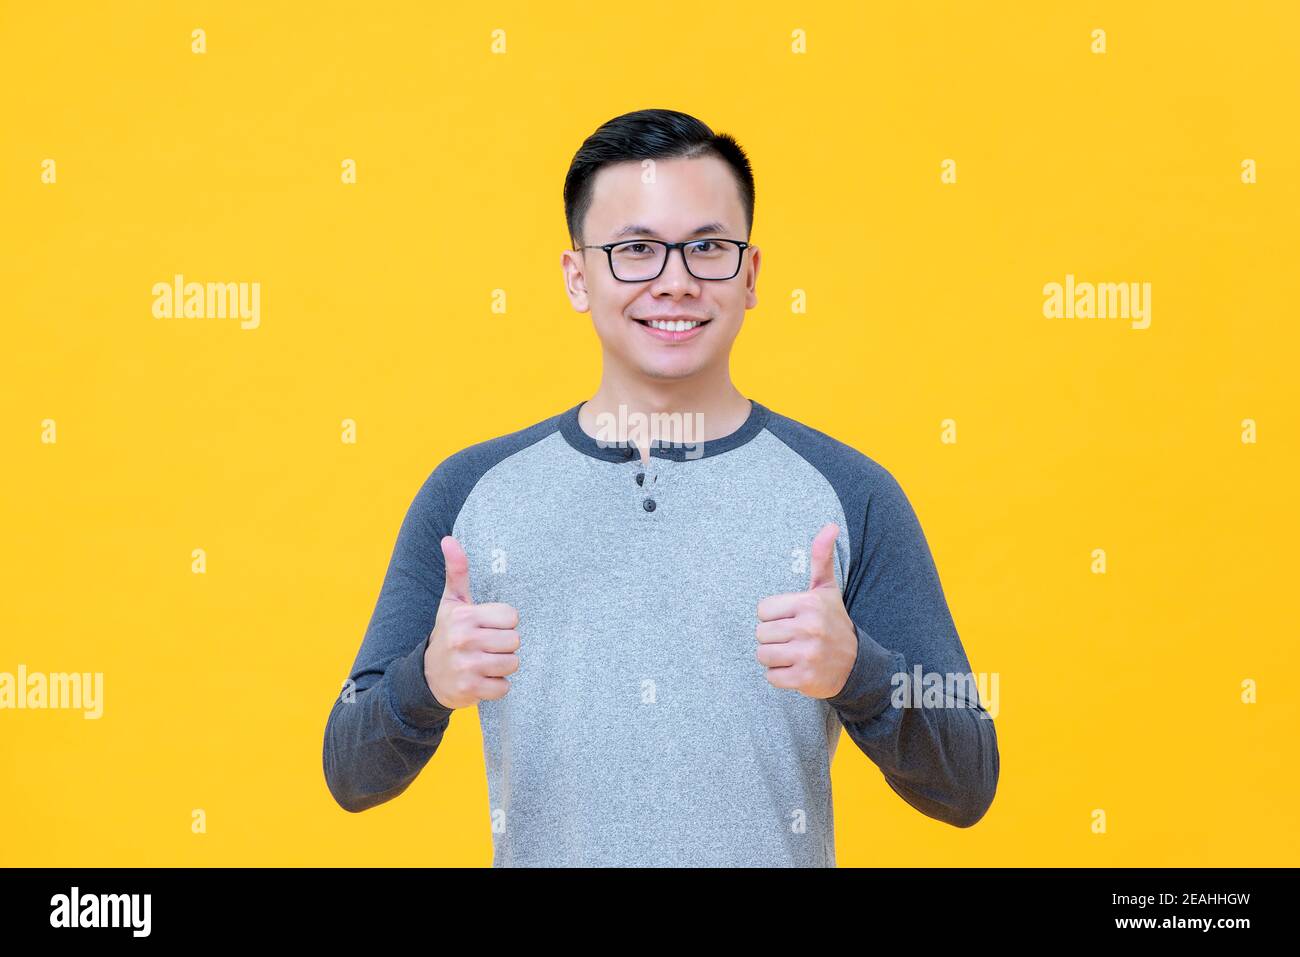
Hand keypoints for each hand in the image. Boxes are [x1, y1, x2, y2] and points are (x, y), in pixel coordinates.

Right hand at [423, 535, 519, 708]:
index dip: (504, 623)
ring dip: (502, 666)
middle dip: (504, 645)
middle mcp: (464, 640)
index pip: (512, 616)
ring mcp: (467, 666)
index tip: (488, 627)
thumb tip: (449, 539)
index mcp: (464, 616)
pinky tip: (481, 679)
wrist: (426, 677)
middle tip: (486, 646)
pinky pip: (504, 688)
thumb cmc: (448, 633)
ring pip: (512, 663)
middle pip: (515, 641)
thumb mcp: (451, 602)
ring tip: (485, 662)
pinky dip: (496, 687)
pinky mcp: (470, 690)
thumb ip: (456, 570)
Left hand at [755, 522, 858, 698]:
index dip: (773, 616)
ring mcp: (807, 654)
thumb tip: (830, 525)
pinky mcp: (804, 678)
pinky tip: (797, 669)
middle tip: (794, 638)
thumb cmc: (833, 623)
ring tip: (794, 653)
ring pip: (763, 655)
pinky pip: (771, 677)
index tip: (791, 619)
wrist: (857, 665)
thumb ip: (821, 558)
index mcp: (808, 604)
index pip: (762, 610)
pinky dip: (780, 676)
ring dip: (775, 657)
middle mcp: (808, 628)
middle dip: (773, 638)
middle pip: (760, 633)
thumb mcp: (827, 590)